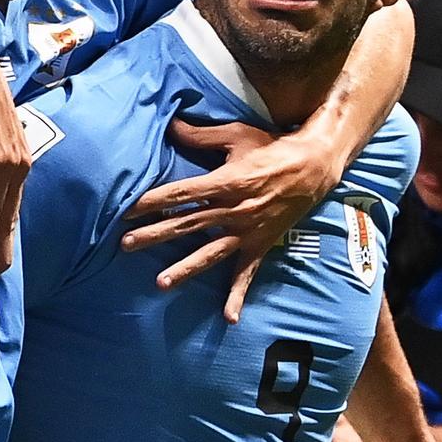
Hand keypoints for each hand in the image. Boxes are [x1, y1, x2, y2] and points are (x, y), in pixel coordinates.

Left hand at [122, 123, 334, 321]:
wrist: (314, 167)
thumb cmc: (272, 148)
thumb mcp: (236, 136)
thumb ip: (200, 135)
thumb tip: (170, 124)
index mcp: (225, 182)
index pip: (181, 194)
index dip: (153, 202)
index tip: (128, 210)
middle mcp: (233, 211)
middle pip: (187, 225)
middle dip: (155, 235)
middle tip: (126, 245)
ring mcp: (246, 231)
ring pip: (210, 252)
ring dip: (185, 268)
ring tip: (161, 283)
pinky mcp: (260, 245)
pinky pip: (247, 274)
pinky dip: (238, 296)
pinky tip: (229, 317)